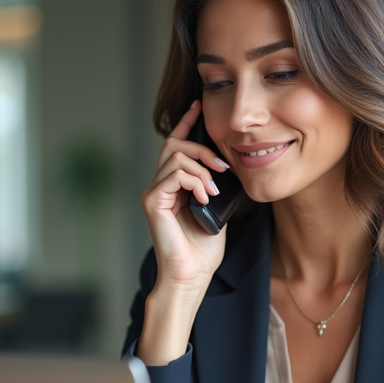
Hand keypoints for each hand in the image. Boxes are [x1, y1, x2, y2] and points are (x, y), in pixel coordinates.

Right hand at [137, 100, 231, 364]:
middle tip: (223, 164)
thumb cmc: (204, 250)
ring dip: (202, 169)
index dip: (187, 124)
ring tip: (214, 189)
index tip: (199, 107)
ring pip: (175, 158)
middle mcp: (159, 186)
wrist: (192, 275)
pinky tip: (204, 197)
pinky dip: (193, 182)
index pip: (176, 146)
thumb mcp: (218, 209)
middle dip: (201, 148)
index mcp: (174, 186)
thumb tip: (230, 165)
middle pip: (174, 146)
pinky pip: (172, 176)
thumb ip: (217, 186)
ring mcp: (154, 194)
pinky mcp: (152, 203)